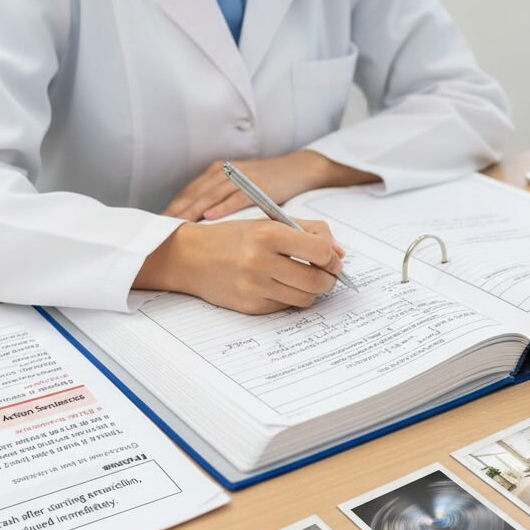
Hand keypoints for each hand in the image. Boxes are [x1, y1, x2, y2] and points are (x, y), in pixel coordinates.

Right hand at [134, 217, 343, 313]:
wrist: (190, 257)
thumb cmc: (233, 237)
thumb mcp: (268, 222)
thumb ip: (307, 230)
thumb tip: (339, 252)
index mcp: (268, 234)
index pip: (320, 251)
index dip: (332, 257)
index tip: (331, 258)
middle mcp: (260, 261)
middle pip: (317, 280)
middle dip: (329, 278)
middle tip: (325, 273)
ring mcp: (254, 287)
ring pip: (305, 298)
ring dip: (311, 290)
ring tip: (302, 278)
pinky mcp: (250, 306)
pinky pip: (285, 307)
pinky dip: (289, 297)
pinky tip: (279, 285)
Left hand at [162, 151, 379, 221]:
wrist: (300, 169)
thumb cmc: (269, 184)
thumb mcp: (241, 191)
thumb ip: (221, 203)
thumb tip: (200, 226)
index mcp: (219, 173)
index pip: (190, 192)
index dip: (173, 208)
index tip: (157, 226)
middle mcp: (227, 172)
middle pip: (195, 193)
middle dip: (176, 211)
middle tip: (159, 229)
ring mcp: (242, 176)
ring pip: (211, 194)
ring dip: (193, 209)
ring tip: (177, 225)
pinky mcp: (258, 183)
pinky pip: (236, 196)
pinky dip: (221, 207)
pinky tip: (209, 217)